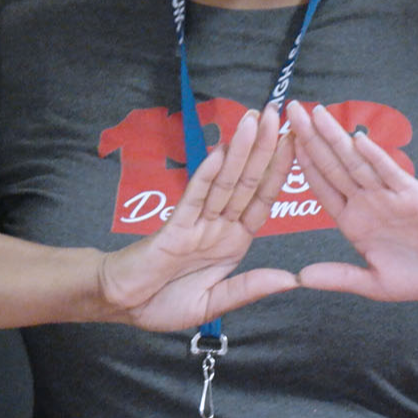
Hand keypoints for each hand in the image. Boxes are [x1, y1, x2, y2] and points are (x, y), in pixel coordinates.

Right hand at [98, 104, 300, 331]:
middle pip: (247, 182)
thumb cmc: (162, 303)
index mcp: (234, 242)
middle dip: (264, 148)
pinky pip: (195, 196)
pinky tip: (221, 151)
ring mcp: (197, 222)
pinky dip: (207, 174)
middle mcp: (219, 226)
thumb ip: (248, 288)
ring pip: (224, 182)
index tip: (296, 141)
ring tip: (255, 120)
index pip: (262, 200)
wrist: (121, 305)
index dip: (280, 172)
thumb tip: (292, 280)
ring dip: (240, 151)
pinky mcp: (174, 226)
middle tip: (277, 111)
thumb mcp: (213, 303)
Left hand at [284, 101, 417, 300]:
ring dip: (336, 137)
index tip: (281, 141)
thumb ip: (339, 278)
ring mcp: (387, 195)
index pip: (322, 186)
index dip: (302, 164)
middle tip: (291, 110)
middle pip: (333, 165)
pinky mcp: (412, 193)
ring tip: (317, 113)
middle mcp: (366, 202)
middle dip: (311, 138)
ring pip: (356, 162)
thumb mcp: (374, 283)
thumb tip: (300, 278)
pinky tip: (357, 139)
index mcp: (353, 221)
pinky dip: (374, 156)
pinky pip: (389, 172)